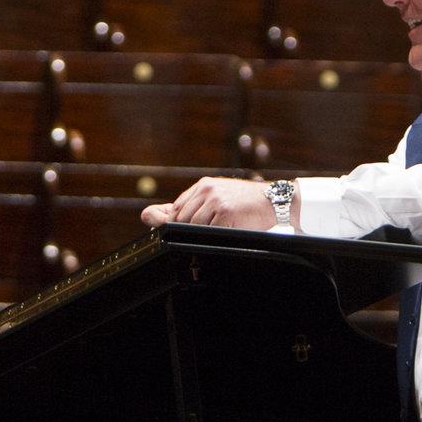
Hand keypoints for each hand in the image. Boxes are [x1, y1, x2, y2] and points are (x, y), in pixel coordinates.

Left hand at [141, 176, 283, 229]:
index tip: (184, 232)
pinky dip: (215, 235)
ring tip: (223, 228)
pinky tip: (228, 230)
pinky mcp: (225, 212)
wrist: (274, 200)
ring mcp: (216, 200)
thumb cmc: (245, 203)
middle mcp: (207, 190)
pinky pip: (208, 231)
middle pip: (180, 219)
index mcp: (203, 186)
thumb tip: (147, 215)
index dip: (177, 224)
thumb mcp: (216, 199)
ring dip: (204, 233)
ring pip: (192, 226)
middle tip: (211, 230)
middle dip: (188, 230)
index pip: (177, 209)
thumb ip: (184, 208)